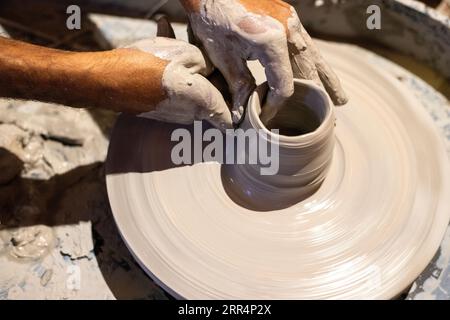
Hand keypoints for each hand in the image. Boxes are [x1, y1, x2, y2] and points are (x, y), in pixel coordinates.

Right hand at [126, 37, 232, 129]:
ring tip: (180, 38)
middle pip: (212, 98)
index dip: (237, 106)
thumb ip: (207, 65)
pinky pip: (173, 88)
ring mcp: (174, 113)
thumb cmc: (146, 65)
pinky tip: (164, 39)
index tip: (240, 93)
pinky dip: (173, 71)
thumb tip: (211, 72)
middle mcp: (191, 114)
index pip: (230, 117)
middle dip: (215, 79)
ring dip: (192, 70)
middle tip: (208, 54)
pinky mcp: (159, 107)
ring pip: (192, 89)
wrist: (106, 80)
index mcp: (203, 103)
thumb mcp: (186, 54)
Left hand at [182, 0, 347, 122]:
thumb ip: (238, 86)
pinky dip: (315, 63)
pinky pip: (307, 45)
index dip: (276, 105)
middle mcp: (289, 31)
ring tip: (341, 100)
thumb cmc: (213, 17)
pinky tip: (321, 73)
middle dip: (316, 97)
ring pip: (315, 57)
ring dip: (327, 80)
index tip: (265, 116)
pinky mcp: (289, 18)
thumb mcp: (221, 56)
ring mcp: (292, 22)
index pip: (284, 86)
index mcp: (272, 42)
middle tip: (329, 117)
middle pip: (308, 72)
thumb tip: (242, 115)